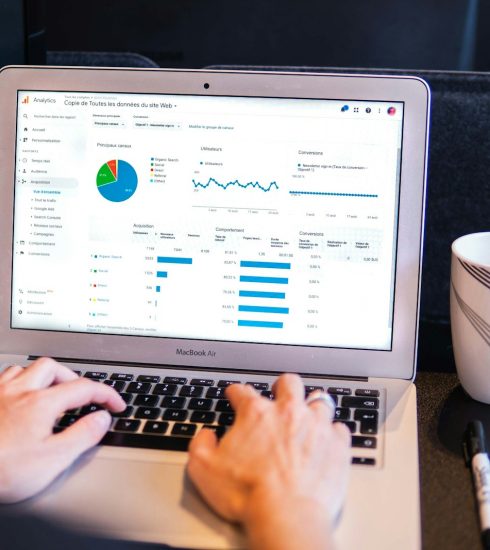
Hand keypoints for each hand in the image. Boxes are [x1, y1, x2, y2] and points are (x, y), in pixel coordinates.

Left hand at [0, 357, 124, 502]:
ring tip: (52, 390)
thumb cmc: (0, 471)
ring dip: (44, 376)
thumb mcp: (52, 460)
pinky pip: (2, 379)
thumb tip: (102, 418)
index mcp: (41, 404)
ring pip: (25, 369)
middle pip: (53, 368)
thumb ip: (82, 436)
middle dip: (73, 378)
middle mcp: (19, 392)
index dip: (106, 394)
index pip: (84, 388)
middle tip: (83, 395)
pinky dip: (18, 382)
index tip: (116, 404)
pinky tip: (18, 395)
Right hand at [188, 374, 350, 549]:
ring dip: (312, 406)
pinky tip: (327, 441)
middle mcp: (288, 412)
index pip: (243, 391)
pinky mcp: (337, 445)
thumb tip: (206, 435)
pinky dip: (332, 433)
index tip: (235, 395)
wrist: (286, 516)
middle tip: (279, 394)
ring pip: (319, 401)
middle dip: (282, 386)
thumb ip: (200, 444)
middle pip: (288, 383)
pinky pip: (339, 428)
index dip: (235, 392)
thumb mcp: (203, 469)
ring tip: (308, 415)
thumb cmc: (247, 494)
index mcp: (255, 414)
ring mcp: (316, 426)